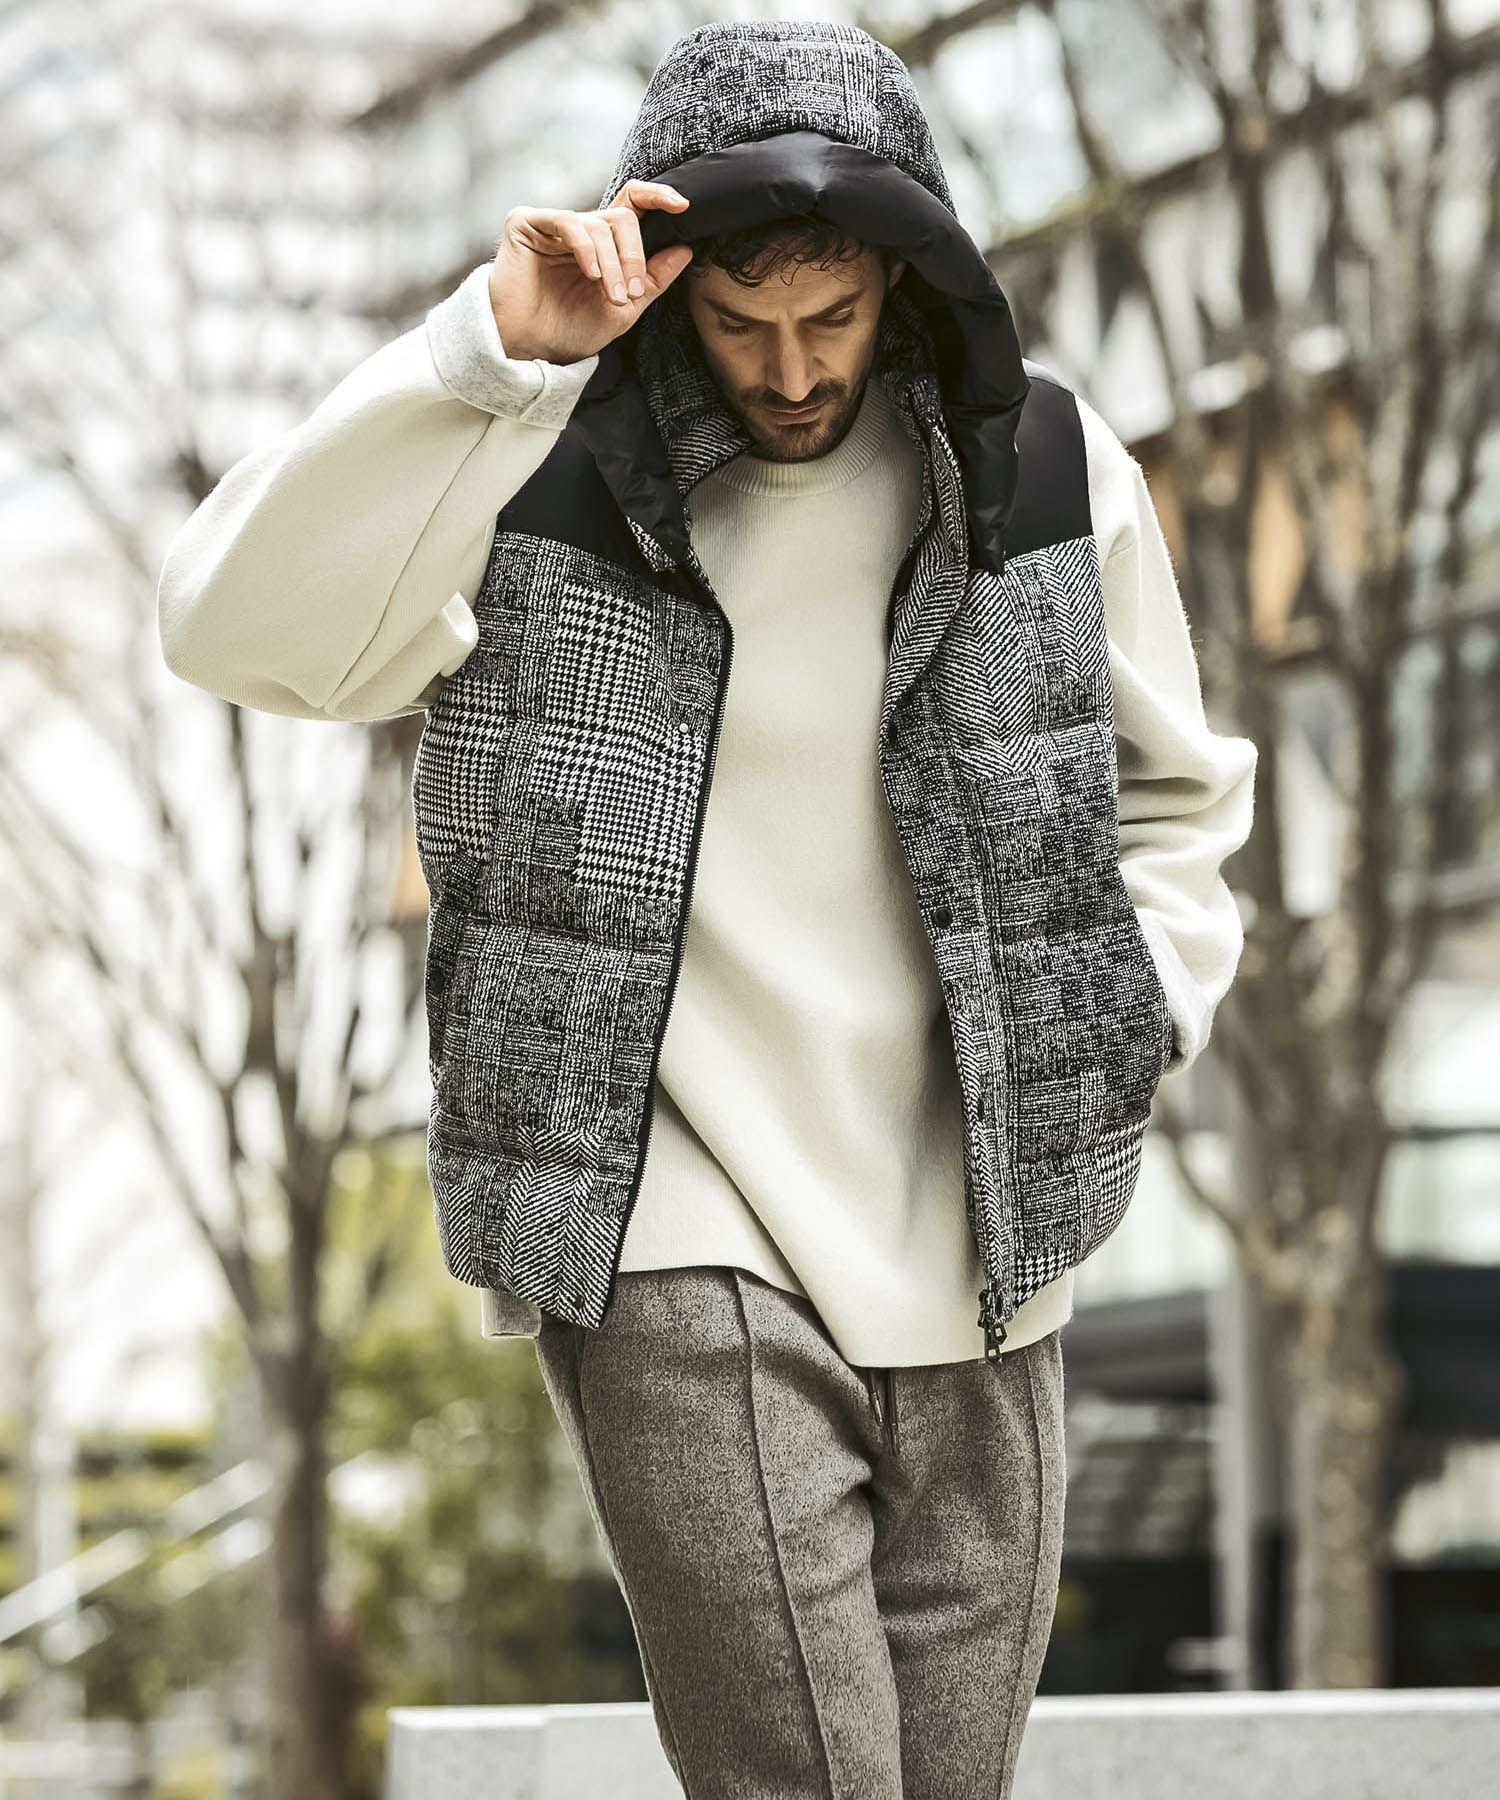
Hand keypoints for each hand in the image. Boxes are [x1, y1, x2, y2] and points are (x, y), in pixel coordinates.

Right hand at [487, 180, 693, 365]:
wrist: (531, 350)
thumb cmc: (572, 330)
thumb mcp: (625, 308)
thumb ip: (653, 279)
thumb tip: (685, 249)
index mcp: (604, 244)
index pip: (633, 204)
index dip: (658, 197)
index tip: (683, 206)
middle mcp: (581, 229)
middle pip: (623, 218)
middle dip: (634, 257)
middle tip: (631, 293)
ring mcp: (553, 224)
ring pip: (599, 225)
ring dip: (613, 264)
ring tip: (611, 295)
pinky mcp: (527, 223)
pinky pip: (568, 222)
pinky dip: (586, 249)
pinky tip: (590, 274)